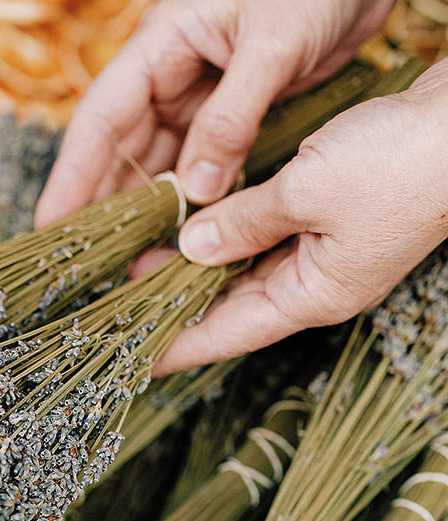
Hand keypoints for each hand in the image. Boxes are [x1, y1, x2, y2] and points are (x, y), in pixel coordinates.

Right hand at [35, 0, 430, 225]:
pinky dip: (193, 199)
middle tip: (86, 263)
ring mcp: (199, 93)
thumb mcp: (272, 47)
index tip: (51, 224)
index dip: (72, 175)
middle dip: (103, 205)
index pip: (100, 120)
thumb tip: (196, 191)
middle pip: (121, 150)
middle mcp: (169, 72)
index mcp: (160, 45)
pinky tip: (185, 237)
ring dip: (148, 210)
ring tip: (131, 263)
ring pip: (159, 162)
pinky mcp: (233, 109)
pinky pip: (201, 163)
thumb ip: (231, 120)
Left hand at [148, 60, 447, 372]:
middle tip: (122, 296)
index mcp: (313, 296)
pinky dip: (234, 232)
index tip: (132, 359)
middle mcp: (319, 285)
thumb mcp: (304, 191)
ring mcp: (331, 254)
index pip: (227, 335)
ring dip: (201, 265)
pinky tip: (201, 219)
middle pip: (234, 307)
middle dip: (179, 302)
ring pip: (250, 270)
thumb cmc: (398, 161)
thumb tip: (192, 248)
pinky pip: (272, 237)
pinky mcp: (338, 219)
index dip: (177, 346)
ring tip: (148, 255)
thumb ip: (243, 222)